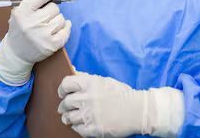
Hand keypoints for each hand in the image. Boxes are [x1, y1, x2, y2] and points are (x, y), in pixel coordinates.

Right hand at [0, 0, 71, 85]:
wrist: (16, 53)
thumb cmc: (20, 25)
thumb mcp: (19, 7)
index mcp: (22, 11)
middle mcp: (31, 23)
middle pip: (55, 7)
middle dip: (51, 10)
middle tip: (43, 17)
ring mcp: (42, 36)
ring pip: (61, 18)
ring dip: (57, 20)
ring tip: (46, 26)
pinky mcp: (51, 46)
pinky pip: (66, 30)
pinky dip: (65, 28)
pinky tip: (56, 30)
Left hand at [57, 73, 183, 137]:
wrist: (138, 111)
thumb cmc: (121, 94)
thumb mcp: (104, 81)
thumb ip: (86, 77)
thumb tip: (72, 71)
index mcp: (90, 83)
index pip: (66, 84)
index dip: (62, 90)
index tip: (63, 93)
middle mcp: (88, 98)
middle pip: (65, 103)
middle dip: (64, 106)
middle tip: (65, 108)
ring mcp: (90, 115)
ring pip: (69, 118)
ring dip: (68, 118)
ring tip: (72, 117)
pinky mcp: (94, 129)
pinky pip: (77, 129)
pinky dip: (77, 127)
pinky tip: (82, 124)